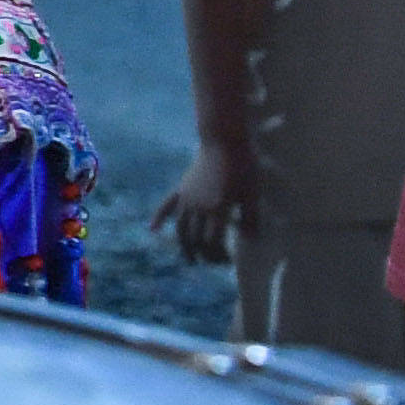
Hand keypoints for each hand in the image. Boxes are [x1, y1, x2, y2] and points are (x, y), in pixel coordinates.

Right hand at [154, 142, 246, 267]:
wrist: (223, 142)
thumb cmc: (242, 167)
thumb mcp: (252, 194)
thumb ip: (250, 217)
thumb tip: (249, 238)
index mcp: (217, 210)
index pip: (213, 242)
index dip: (218, 255)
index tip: (227, 262)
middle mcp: (197, 208)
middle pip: (195, 239)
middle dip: (203, 254)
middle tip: (211, 262)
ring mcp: (186, 199)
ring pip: (180, 228)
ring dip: (184, 245)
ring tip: (189, 258)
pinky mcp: (180, 189)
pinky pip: (166, 206)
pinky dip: (158, 218)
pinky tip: (152, 229)